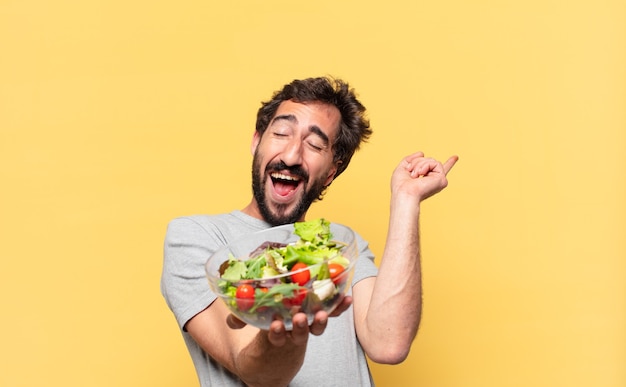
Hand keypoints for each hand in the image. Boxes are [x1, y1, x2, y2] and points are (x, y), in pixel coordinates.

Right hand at [226, 295, 352, 345]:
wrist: (276, 358)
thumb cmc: (261, 333)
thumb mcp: (247, 327)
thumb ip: (238, 321)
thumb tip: (231, 319)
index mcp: (274, 335)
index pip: (274, 336)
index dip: (275, 332)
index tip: (275, 326)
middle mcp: (292, 333)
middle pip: (299, 332)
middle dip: (300, 326)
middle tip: (299, 318)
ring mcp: (306, 327)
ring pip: (315, 327)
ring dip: (319, 320)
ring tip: (320, 313)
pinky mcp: (318, 318)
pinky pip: (329, 315)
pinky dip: (338, 308)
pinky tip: (346, 298)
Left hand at [391, 152, 457, 201]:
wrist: (404, 192)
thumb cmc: (400, 185)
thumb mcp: (403, 168)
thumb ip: (411, 159)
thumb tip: (422, 153)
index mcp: (427, 179)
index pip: (438, 170)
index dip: (448, 163)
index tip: (455, 157)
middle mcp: (434, 180)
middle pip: (429, 160)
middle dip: (417, 162)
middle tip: (411, 173)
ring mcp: (439, 180)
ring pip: (432, 160)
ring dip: (419, 164)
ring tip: (415, 175)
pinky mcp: (442, 179)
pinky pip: (435, 163)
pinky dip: (425, 166)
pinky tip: (421, 174)